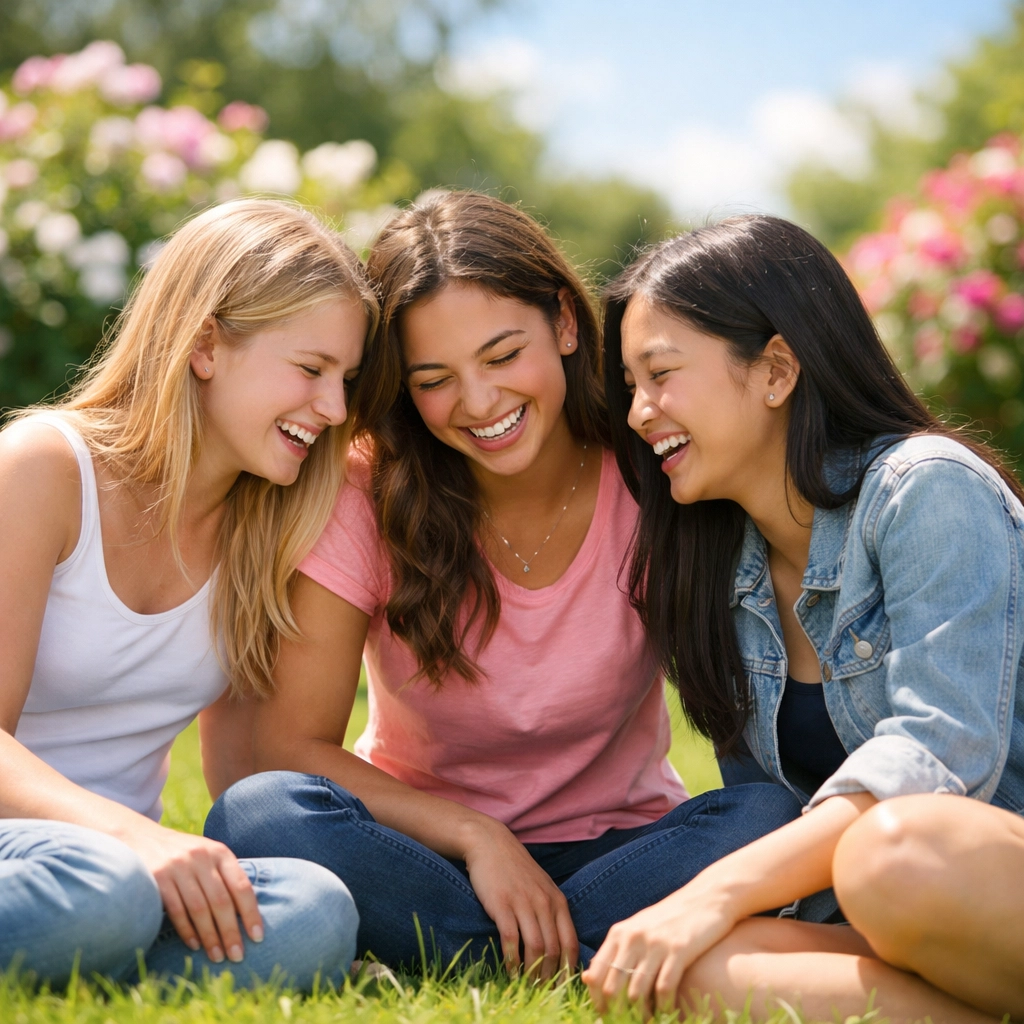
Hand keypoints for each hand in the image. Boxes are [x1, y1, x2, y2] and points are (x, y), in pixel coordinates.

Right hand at [123, 822, 262, 963]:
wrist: (141, 838)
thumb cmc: (184, 854)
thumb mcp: (208, 855)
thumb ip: (225, 876)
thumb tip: (248, 914)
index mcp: (220, 852)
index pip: (241, 886)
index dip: (251, 913)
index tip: (257, 937)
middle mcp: (201, 857)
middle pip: (221, 901)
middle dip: (231, 931)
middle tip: (237, 955)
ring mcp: (177, 867)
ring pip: (199, 909)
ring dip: (210, 937)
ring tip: (217, 956)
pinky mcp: (157, 878)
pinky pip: (176, 910)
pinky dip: (187, 931)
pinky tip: (195, 946)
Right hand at [462, 820, 578, 978]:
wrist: (491, 844)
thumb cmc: (516, 869)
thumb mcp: (542, 887)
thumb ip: (552, 912)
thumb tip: (559, 946)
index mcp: (558, 901)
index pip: (571, 943)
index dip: (569, 970)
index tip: (563, 988)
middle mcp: (544, 903)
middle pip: (554, 950)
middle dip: (550, 977)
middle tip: (544, 994)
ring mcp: (524, 903)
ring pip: (536, 947)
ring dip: (532, 972)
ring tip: (528, 987)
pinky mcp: (502, 904)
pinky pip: (512, 939)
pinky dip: (512, 960)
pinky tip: (510, 971)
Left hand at [583, 880, 737, 1014]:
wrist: (705, 898)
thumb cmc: (669, 919)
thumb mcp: (638, 929)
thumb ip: (616, 952)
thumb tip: (588, 979)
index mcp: (619, 933)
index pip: (596, 974)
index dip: (597, 1001)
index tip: (605, 1016)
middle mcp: (632, 937)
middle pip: (612, 988)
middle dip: (617, 1013)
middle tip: (626, 1023)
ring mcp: (655, 943)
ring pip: (636, 993)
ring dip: (640, 1015)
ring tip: (646, 1022)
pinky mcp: (679, 949)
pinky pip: (664, 988)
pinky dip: (664, 1007)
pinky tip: (667, 1012)